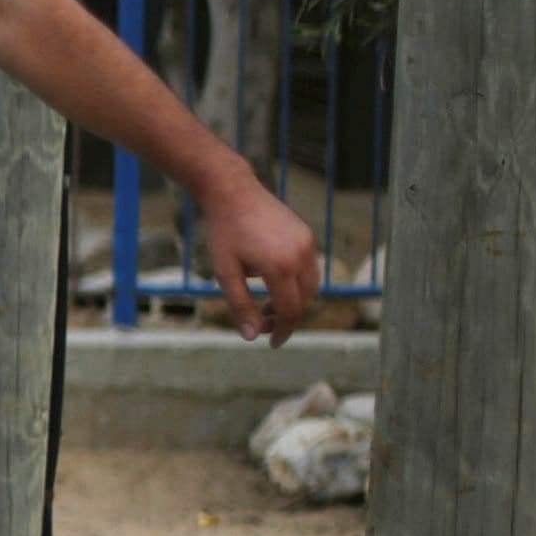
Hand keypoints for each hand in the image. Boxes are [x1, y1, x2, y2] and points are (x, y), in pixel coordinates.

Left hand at [199, 173, 321, 342]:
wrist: (233, 192)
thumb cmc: (224, 233)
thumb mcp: (225, 273)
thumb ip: (240, 305)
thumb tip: (251, 337)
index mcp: (281, 267)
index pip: (291, 311)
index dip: (282, 331)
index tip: (271, 343)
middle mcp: (302, 255)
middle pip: (305, 301)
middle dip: (286, 318)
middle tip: (262, 324)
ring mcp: (308, 244)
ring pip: (311, 286)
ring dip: (293, 301)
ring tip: (266, 306)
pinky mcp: (308, 236)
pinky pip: (309, 269)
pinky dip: (296, 283)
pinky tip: (272, 284)